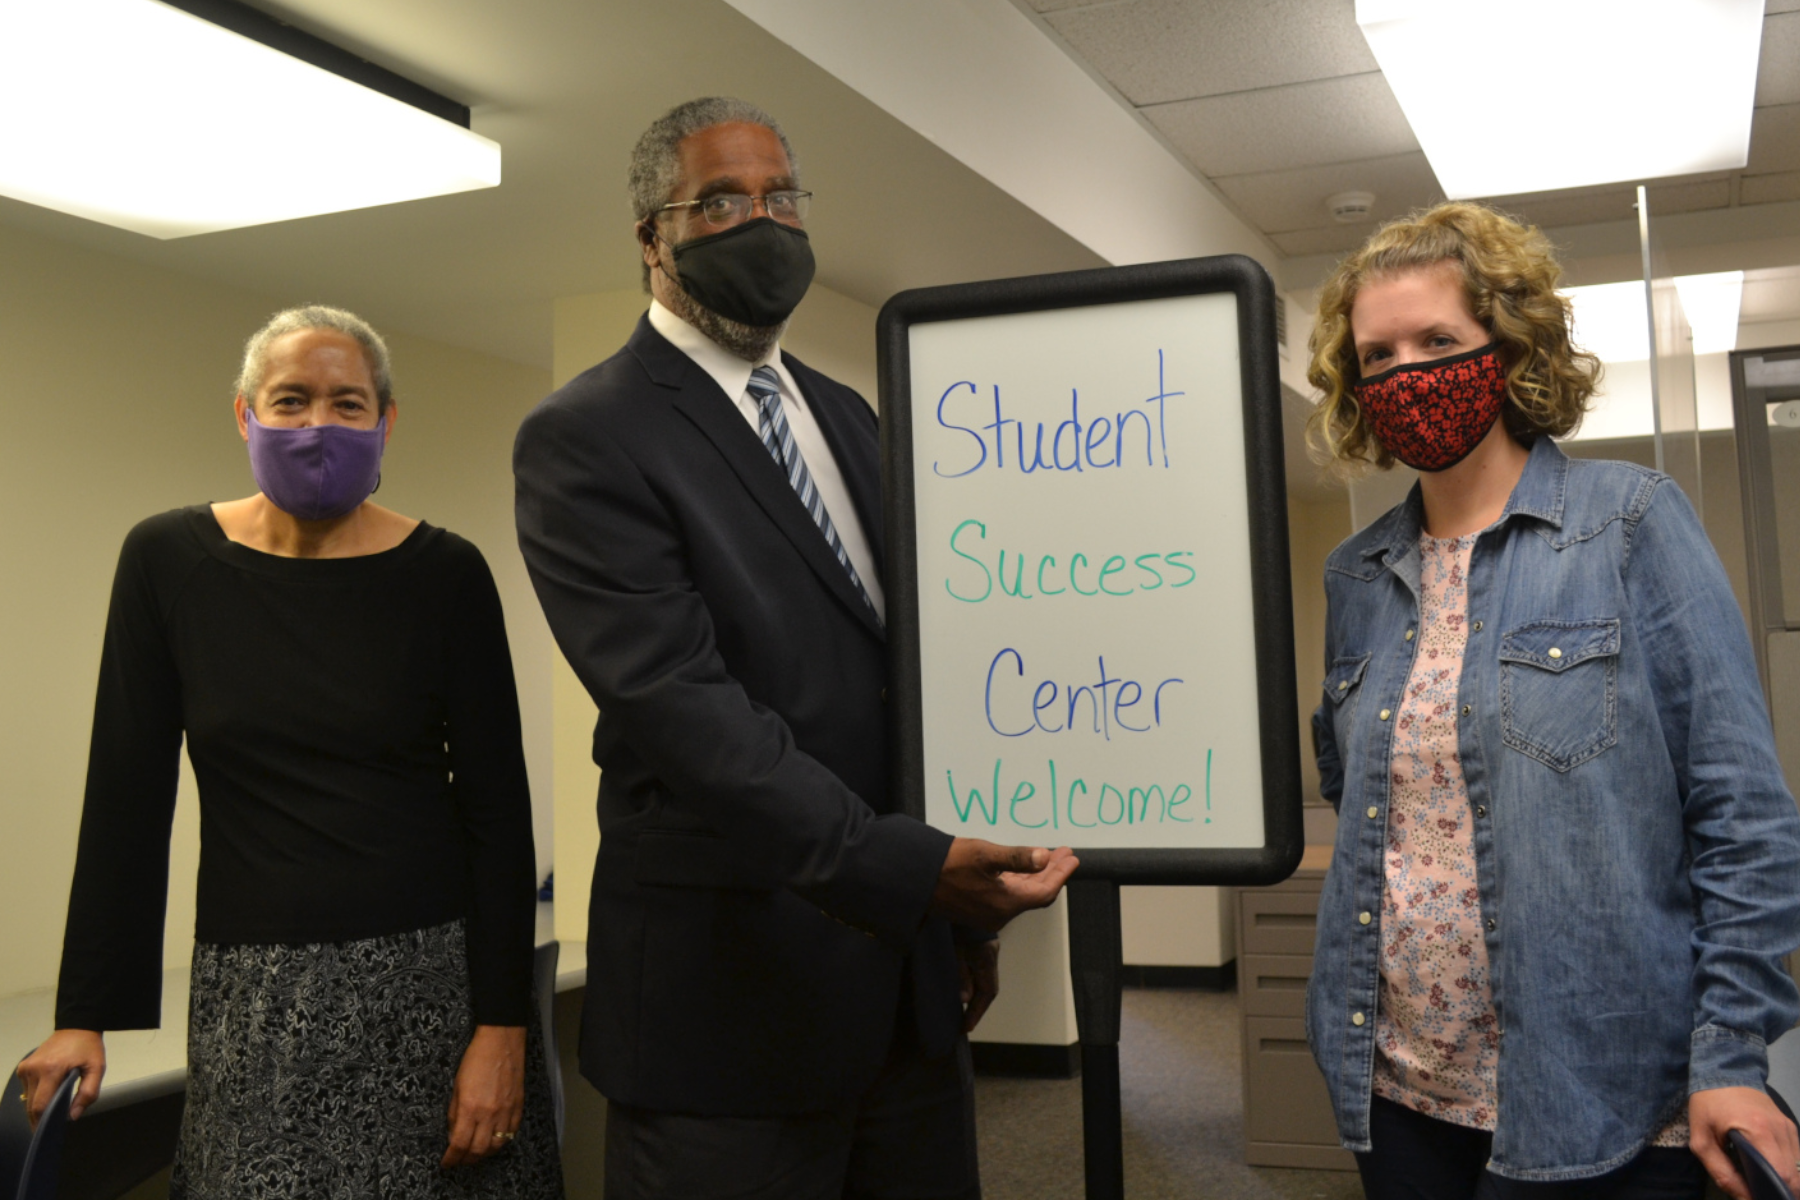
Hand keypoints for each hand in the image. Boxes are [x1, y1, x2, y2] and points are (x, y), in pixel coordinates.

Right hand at [17, 1029, 104, 1125]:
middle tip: (50, 1129)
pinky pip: (27, 1089)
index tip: (49, 1132)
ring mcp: (26, 1067)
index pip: (41, 1105)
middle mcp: (34, 1069)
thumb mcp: (97, 1068)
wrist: (76, 1027)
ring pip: (28, 1099)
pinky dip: (36, 1096)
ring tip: (52, 1110)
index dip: (44, 1121)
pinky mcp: (23, 1067)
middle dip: (39, 1119)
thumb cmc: (88, 1048)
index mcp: (51, 1069)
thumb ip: (88, 1093)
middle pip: (31, 1105)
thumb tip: (72, 1116)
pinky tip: (48, 1094)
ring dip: (38, 1106)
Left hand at [442, 1025, 526, 1167]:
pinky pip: (512, 1132)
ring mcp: (507, 1111)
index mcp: (470, 1108)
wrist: (502, 1040)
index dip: (451, 1158)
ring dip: (485, 1154)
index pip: (459, 1144)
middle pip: (478, 1150)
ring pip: (497, 1146)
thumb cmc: (476, 1058)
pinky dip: (503, 1141)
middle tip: (459, 1161)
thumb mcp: (456, 1086)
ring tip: (476, 1153)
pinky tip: (495, 1140)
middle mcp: (489, 1114)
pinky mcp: (519, 1106)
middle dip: (466, 1160)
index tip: (446, 1163)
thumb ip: (454, 1113)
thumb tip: (453, 1133)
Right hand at [930, 839, 1078, 931]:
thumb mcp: (986, 855)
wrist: (916, 879)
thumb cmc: (948, 864)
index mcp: (1006, 903)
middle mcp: (1000, 913)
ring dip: (1037, 875)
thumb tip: (1044, 857)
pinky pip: (1008, 895)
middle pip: (1036, 894)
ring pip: (1022, 895)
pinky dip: (1021, 881)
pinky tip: (1024, 868)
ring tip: (1050, 856)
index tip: (1073, 859)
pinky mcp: (978, 908)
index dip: (1061, 875)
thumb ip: (1017, 857)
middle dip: (1053, 873)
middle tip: (1065, 855)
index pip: (1044, 892)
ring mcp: (988, 913)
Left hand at [956, 940, 999, 1032]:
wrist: (969, 912)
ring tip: (965, 1017)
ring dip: (976, 1003)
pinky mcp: (985, 957)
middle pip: (987, 994)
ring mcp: (990, 961)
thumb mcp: (958, 953)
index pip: (986, 995)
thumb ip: (962, 976)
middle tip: (965, 1026)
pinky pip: (982, 981)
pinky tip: (967, 998)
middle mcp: (992, 965)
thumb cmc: (961, 931)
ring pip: (986, 988)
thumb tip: (964, 1000)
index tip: (967, 1027)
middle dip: (976, 1011)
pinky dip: (976, 992)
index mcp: (987, 965)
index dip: (977, 1012)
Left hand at [1689, 1085, 1799, 1199]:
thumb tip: (1745, 1198)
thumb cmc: (1708, 1104)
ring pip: (1798, 1167)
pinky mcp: (1790, 1126)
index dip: (1775, 1193)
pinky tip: (1771, 1170)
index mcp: (1759, 1131)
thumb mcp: (1702, 1140)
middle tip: (1762, 1193)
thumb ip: (1722, 1172)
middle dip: (1783, 1191)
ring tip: (1765, 1184)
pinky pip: (1795, 1155)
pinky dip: (1787, 1168)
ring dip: (1786, 1180)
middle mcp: (1781, 1129)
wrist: (1721, 1070)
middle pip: (1795, 1175)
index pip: (1782, 1174)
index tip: (1760, 1197)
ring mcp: (1788, 1127)